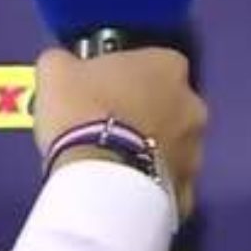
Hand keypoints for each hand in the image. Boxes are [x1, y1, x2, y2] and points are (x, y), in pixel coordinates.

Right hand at [33, 47, 206, 220]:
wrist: (98, 177)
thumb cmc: (82, 111)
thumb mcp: (56, 70)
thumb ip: (66, 61)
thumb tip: (63, 63)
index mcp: (167, 65)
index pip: (153, 62)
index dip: (128, 75)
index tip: (105, 87)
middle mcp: (192, 103)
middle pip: (168, 102)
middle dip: (146, 111)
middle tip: (110, 124)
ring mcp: (194, 149)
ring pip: (173, 144)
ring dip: (151, 148)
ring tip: (114, 160)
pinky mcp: (187, 189)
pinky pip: (169, 182)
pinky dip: (152, 183)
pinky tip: (125, 186)